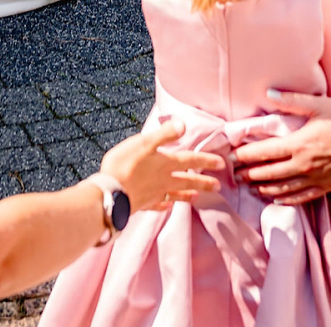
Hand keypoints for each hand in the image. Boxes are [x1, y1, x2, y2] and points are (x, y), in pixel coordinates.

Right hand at [100, 118, 224, 210]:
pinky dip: (164, 205)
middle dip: (203, 182)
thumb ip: (164, 134)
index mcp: (165, 163)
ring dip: (187, 195)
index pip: (190, 160)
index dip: (206, 161)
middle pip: (187, 180)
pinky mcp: (142, 204)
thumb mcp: (144, 143)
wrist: (109, 194)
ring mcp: (153, 194)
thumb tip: (183, 124)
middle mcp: (163, 180)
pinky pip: (157, 204)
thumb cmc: (124, 165)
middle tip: (217, 187)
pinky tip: (168, 206)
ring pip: (175, 194)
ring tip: (197, 197)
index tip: (221, 164)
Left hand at [232, 91, 330, 205]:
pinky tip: (275, 199)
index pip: (263, 152)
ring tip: (249, 186)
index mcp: (298, 144)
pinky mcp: (325, 187)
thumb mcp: (320, 104)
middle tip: (234, 174)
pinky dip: (284, 199)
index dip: (244, 155)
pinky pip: (300, 197)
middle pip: (267, 173)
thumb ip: (291, 101)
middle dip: (248, 173)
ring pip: (281, 188)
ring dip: (262, 187)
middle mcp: (303, 165)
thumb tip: (267, 93)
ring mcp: (314, 178)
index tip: (232, 155)